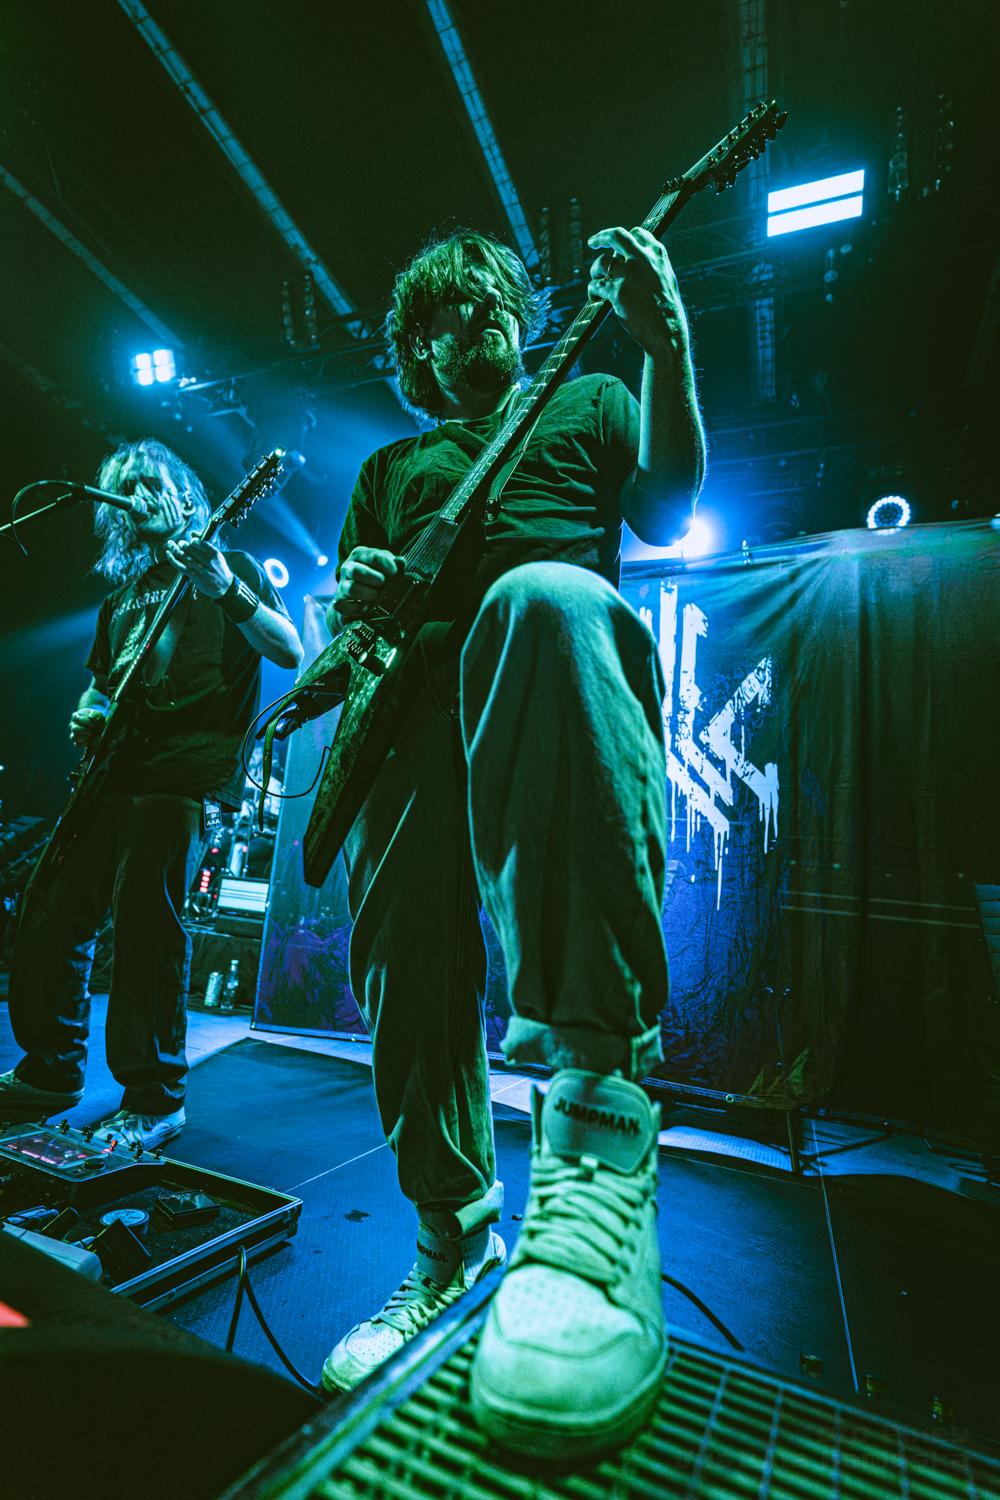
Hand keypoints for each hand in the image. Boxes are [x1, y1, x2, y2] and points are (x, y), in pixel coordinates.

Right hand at [69, 708, 106, 747]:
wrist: (99, 726)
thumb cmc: (97, 718)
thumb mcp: (98, 714)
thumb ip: (95, 714)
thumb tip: (91, 717)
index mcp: (76, 716)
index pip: (77, 719)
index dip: (86, 721)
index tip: (94, 723)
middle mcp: (73, 725)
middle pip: (74, 729)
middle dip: (84, 730)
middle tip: (90, 730)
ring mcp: (74, 734)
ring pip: (73, 737)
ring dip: (83, 737)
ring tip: (90, 735)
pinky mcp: (78, 742)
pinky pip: (77, 744)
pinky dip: (84, 743)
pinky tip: (89, 741)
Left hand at [165, 538, 232, 598]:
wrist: (225, 586)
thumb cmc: (219, 567)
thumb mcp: (216, 554)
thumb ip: (204, 543)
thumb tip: (192, 533)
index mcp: (214, 553)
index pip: (200, 544)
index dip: (193, 541)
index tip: (191, 541)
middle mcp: (208, 562)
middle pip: (190, 550)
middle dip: (182, 544)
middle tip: (180, 543)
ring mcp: (201, 570)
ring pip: (184, 557)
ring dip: (175, 549)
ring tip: (170, 544)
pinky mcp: (195, 577)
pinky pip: (181, 567)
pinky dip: (173, 560)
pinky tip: (168, 554)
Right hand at [333, 547, 404, 622]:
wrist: (361, 592)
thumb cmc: (378, 575)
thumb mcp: (386, 565)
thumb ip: (395, 563)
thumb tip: (401, 562)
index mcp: (360, 554)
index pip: (373, 557)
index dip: (387, 565)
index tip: (395, 573)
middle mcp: (348, 567)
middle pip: (356, 571)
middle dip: (374, 579)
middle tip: (383, 583)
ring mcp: (343, 584)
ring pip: (351, 589)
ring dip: (367, 594)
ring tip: (376, 596)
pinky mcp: (340, 601)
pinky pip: (342, 606)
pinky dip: (356, 608)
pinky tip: (367, 607)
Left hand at [587, 226, 689, 357]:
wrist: (668, 332)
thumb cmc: (667, 311)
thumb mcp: (665, 279)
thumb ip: (650, 266)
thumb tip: (629, 260)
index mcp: (657, 255)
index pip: (637, 233)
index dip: (623, 237)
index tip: (613, 240)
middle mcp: (642, 259)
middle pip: (616, 236)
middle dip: (602, 237)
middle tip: (593, 242)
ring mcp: (628, 274)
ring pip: (601, 262)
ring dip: (595, 271)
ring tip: (597, 280)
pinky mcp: (617, 292)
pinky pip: (596, 285)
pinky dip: (593, 290)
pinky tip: (595, 297)